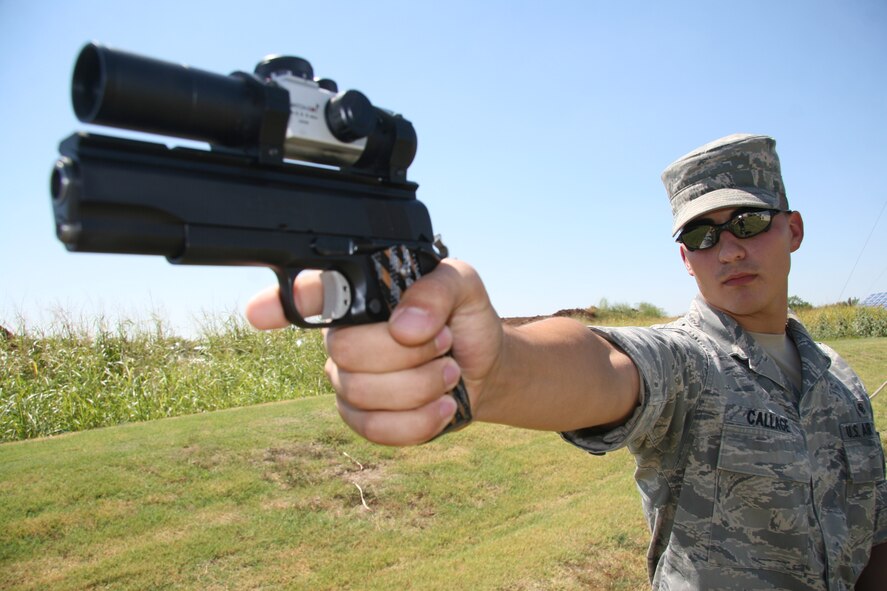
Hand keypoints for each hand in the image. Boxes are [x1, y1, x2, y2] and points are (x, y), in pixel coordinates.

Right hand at [245, 260, 503, 444]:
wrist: (485, 368)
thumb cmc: (464, 319)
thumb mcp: (463, 286)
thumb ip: (437, 290)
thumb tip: (404, 327)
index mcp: (358, 295)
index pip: (309, 294)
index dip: (279, 303)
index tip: (258, 314)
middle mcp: (342, 336)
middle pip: (345, 351)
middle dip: (407, 353)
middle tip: (443, 343)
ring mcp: (347, 380)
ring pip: (361, 393)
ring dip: (421, 386)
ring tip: (449, 372)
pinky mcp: (363, 418)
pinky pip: (374, 429)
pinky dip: (419, 421)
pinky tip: (442, 406)